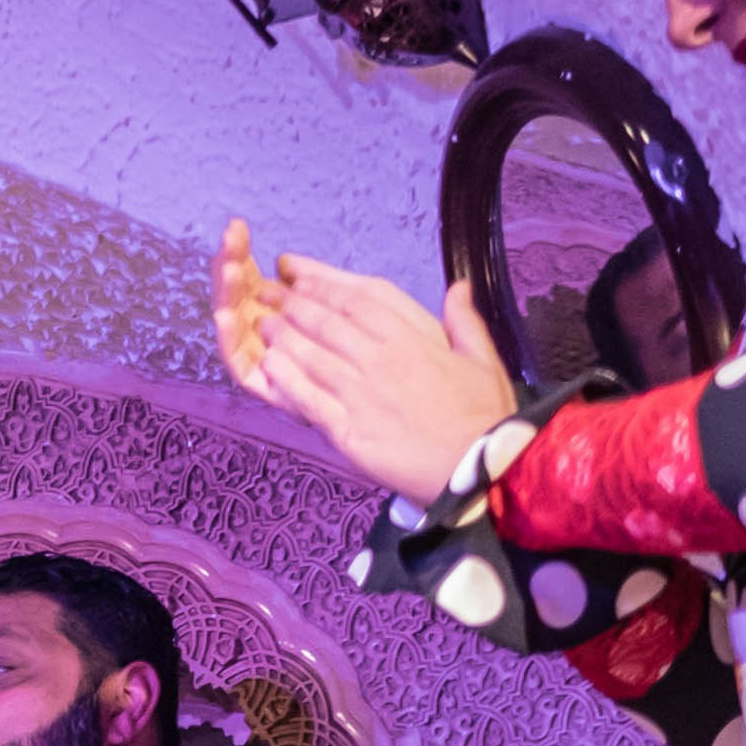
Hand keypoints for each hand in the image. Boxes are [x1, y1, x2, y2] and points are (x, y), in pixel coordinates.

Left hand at [211, 225, 519, 503]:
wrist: (477, 468)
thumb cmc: (482, 416)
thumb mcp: (483, 360)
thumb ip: (464, 321)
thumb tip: (459, 288)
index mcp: (412, 339)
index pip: (358, 300)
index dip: (324, 285)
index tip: (301, 277)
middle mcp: (382, 360)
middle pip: (327, 323)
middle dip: (293, 305)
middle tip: (268, 296)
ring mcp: (362, 395)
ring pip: (312, 356)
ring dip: (283, 337)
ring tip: (262, 325)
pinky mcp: (350, 430)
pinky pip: (309, 400)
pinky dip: (287, 380)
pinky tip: (268, 366)